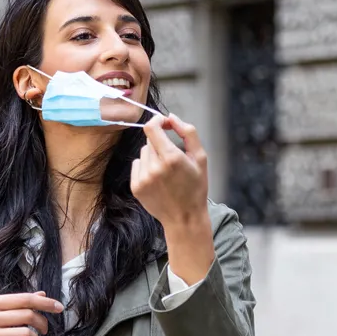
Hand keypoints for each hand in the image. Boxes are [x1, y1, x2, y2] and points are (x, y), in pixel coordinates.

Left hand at [130, 113, 209, 229]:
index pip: (151, 128)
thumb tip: (171, 117)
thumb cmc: (196, 187)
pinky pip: (137, 165)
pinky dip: (145, 168)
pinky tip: (157, 179)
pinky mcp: (135, 187)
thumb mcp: (200, 158)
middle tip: (172, 158)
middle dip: (160, 143)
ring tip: (166, 171)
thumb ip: (188, 132)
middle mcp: (154, 167)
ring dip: (153, 156)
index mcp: (171, 157)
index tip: (164, 123)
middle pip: (150, 141)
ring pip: (143, 153)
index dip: (157, 121)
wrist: (185, 218)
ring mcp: (143, 178)